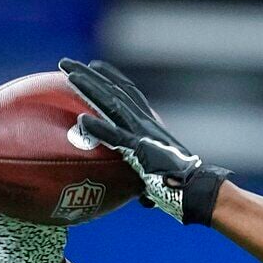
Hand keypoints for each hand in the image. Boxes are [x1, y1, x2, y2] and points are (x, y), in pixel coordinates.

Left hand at [59, 58, 230, 225]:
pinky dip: (98, 127)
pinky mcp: (140, 150)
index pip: (130, 94)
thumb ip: (148, 178)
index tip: (94, 66)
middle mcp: (145, 123)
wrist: (196, 187)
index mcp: (150, 125)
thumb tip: (145, 199)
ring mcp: (142, 134)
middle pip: (115, 90)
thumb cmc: (183, 185)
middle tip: (66, 63)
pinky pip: (115, 136)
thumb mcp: (161, 172)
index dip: (112, 78)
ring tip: (68, 73)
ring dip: (89, 87)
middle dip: (90, 74)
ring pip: (112, 103)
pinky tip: (80, 119)